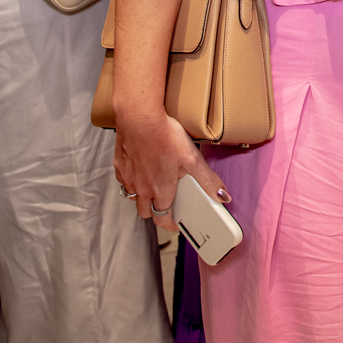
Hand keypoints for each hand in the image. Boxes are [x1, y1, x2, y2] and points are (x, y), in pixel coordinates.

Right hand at [114, 112, 229, 233]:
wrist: (139, 117)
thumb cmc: (166, 136)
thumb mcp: (193, 158)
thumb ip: (208, 180)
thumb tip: (223, 197)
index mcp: (160, 190)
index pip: (162, 218)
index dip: (170, 225)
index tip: (175, 224)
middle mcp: (142, 188)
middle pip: (145, 212)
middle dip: (155, 212)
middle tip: (165, 206)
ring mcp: (128, 177)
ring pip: (133, 197)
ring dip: (142, 197)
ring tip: (153, 187)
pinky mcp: (119, 165)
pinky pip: (123, 180)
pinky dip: (131, 181)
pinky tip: (139, 170)